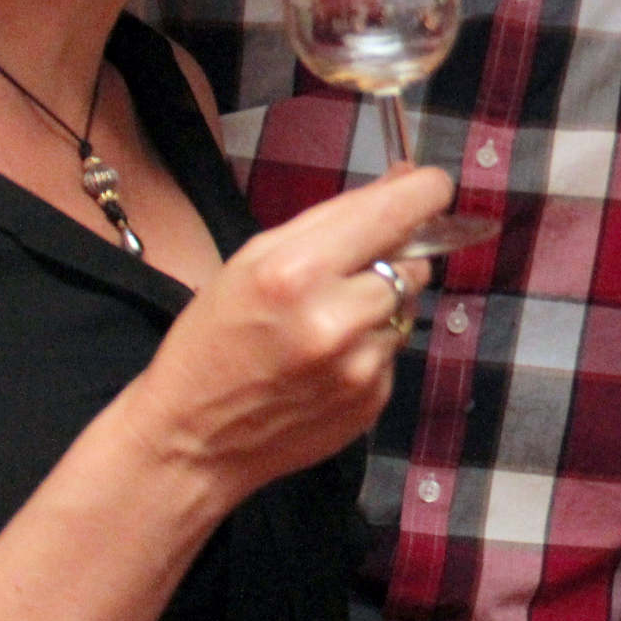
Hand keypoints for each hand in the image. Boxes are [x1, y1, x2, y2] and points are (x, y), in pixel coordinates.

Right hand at [112, 167, 451, 501]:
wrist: (191, 440)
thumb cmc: (211, 338)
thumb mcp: (252, 260)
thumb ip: (333, 219)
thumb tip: (406, 180)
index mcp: (296, 272)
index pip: (395, 212)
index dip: (424, 191)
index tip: (430, 186)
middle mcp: (337, 320)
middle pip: (413, 265)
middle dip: (392, 260)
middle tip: (349, 272)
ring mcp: (361, 367)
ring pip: (407, 309)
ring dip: (381, 306)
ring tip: (326, 324)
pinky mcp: (373, 401)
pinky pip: (394, 351)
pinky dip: (371, 346)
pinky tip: (326, 361)